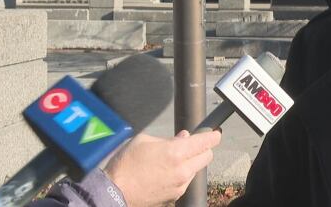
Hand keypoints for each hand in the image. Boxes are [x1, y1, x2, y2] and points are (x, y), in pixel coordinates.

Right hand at [104, 130, 221, 206]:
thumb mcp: (144, 141)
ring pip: (196, 170)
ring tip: (171, 160)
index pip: (206, 142)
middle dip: (203, 149)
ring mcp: (180, 185)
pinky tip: (165, 172)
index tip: (215, 133)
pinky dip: (181, 175)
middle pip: (207, 157)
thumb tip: (183, 137)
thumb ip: (168, 138)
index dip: (213, 135)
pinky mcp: (175, 196)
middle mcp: (183, 170)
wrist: (115, 192)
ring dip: (191, 163)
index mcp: (177, 152)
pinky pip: (185, 182)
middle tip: (192, 145)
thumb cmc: (126, 164)